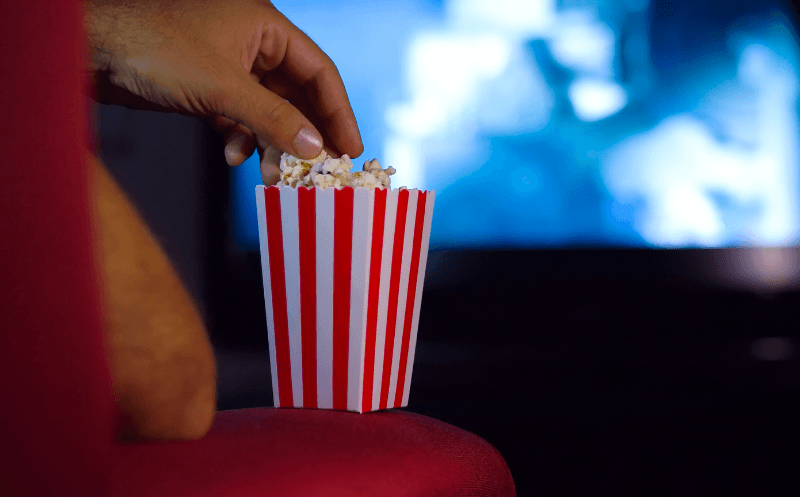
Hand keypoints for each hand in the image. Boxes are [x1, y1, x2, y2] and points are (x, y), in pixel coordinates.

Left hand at [85, 0, 363, 173]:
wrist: (91, 51)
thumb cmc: (153, 48)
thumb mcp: (223, 88)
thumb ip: (273, 118)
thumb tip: (315, 148)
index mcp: (266, 26)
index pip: (320, 71)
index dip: (339, 111)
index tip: (351, 148)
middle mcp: (253, 43)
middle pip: (298, 94)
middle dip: (305, 134)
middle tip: (318, 170)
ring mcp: (230, 65)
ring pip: (269, 110)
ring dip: (272, 143)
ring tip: (272, 174)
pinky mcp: (209, 86)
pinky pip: (242, 117)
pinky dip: (243, 138)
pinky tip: (233, 154)